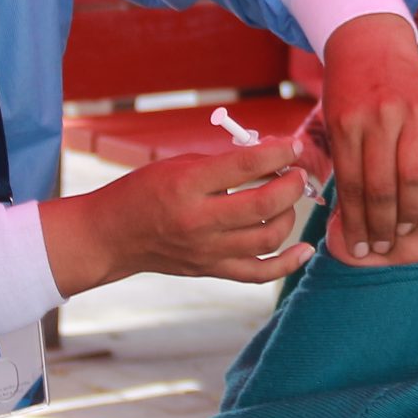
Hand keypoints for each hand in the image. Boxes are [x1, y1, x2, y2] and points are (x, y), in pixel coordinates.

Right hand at [38, 142, 310, 294]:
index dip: (277, 152)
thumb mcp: (179, 165)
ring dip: (290, 214)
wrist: (111, 236)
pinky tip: (305, 249)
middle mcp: (198, 220)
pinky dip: (288, 263)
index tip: (292, 144)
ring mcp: (206, 250)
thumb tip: (273, 153)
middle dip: (292, 184)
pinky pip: (259, 273)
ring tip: (287, 199)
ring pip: (269, 237)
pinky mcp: (212, 270)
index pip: (245, 165)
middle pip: (264, 204)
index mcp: (187, 184)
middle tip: (297, 172)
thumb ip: (224, 161)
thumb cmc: (145, 191)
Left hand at [321, 12, 417, 255]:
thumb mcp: (330, 120)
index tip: (359, 249)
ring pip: (415, 178)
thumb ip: (338, 162)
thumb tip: (343, 216)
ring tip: (405, 230)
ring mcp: (412, 113)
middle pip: (384, 189)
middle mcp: (379, 119)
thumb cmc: (347, 88)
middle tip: (382, 247)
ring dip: (412, 214)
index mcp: (347, 124)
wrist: (371, 39)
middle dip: (382, 226)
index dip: (356, 225)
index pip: (353, 188)